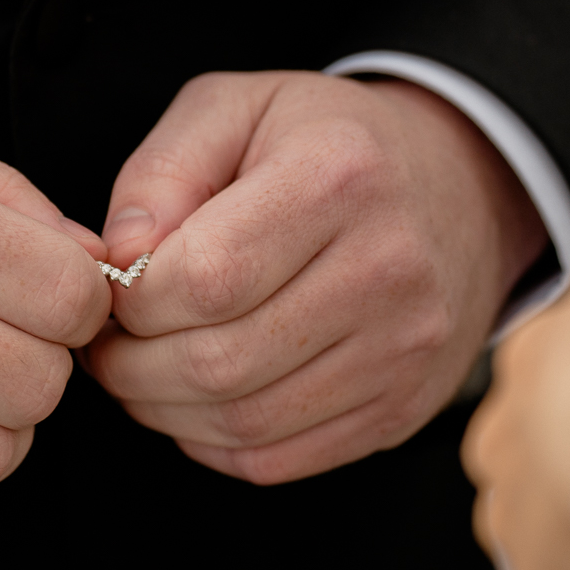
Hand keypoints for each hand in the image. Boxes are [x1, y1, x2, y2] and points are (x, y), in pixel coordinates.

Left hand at [81, 71, 546, 483]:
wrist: (460, 186)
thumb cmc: (324, 143)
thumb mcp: (235, 108)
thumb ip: (162, 171)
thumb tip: (120, 258)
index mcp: (339, 177)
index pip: (206, 277)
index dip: (132, 300)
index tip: (115, 289)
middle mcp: (388, 268)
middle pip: (220, 362)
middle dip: (132, 367)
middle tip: (109, 345)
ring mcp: (404, 350)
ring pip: (244, 423)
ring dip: (164, 411)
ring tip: (141, 372)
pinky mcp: (402, 408)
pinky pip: (278, 461)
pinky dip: (212, 443)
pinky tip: (195, 400)